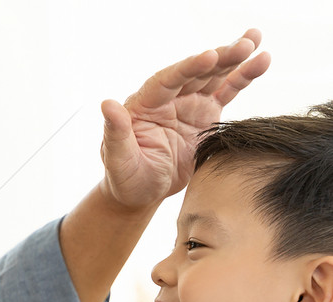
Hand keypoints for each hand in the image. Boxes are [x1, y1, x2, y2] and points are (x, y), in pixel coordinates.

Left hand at [99, 29, 270, 208]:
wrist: (141, 193)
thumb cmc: (125, 178)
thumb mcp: (118, 160)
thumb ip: (115, 133)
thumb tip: (107, 104)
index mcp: (143, 105)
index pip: (167, 81)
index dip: (188, 68)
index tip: (209, 56)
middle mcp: (167, 100)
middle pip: (194, 73)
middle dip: (219, 57)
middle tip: (246, 43)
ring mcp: (187, 105)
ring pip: (212, 77)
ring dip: (234, 59)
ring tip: (256, 41)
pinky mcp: (205, 115)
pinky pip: (225, 92)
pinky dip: (242, 77)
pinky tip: (260, 61)